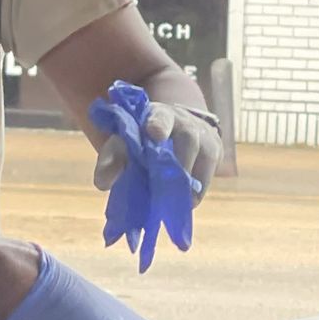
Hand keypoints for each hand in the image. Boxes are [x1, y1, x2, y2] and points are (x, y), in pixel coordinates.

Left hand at [93, 99, 222, 197]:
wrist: (173, 133)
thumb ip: (110, 160)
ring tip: (173, 204)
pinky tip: (184, 203)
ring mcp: (204, 136)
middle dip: (178, 165)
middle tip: (163, 191)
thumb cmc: (142, 141)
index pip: (161, 116)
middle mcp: (185, 122)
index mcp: (157, 115)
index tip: (154, 134)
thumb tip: (103, 183)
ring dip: (188, 184)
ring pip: (204, 158)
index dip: (159, 124)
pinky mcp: (215, 152)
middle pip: (188, 140)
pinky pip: (208, 175)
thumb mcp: (123, 144)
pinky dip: (196, 192)